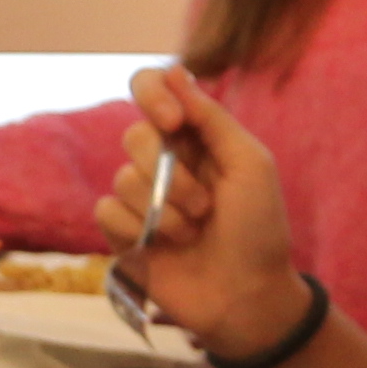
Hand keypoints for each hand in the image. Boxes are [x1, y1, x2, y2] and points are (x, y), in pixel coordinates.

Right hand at [94, 67, 310, 363]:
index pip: (153, 90)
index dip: (154, 95)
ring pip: (122, 176)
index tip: (175, 121)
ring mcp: (142, 199)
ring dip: (164, 209)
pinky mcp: (123, 234)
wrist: (247, 297)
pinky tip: (164, 247)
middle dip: (169, 170)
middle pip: (135, 134)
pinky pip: (107, 210)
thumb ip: (211, 117)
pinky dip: (138, 229)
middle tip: (205, 204)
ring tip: (194, 232)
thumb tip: (175, 69)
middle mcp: (165, 163)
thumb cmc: (259, 230)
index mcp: (196, 138)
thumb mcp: (250, 164)